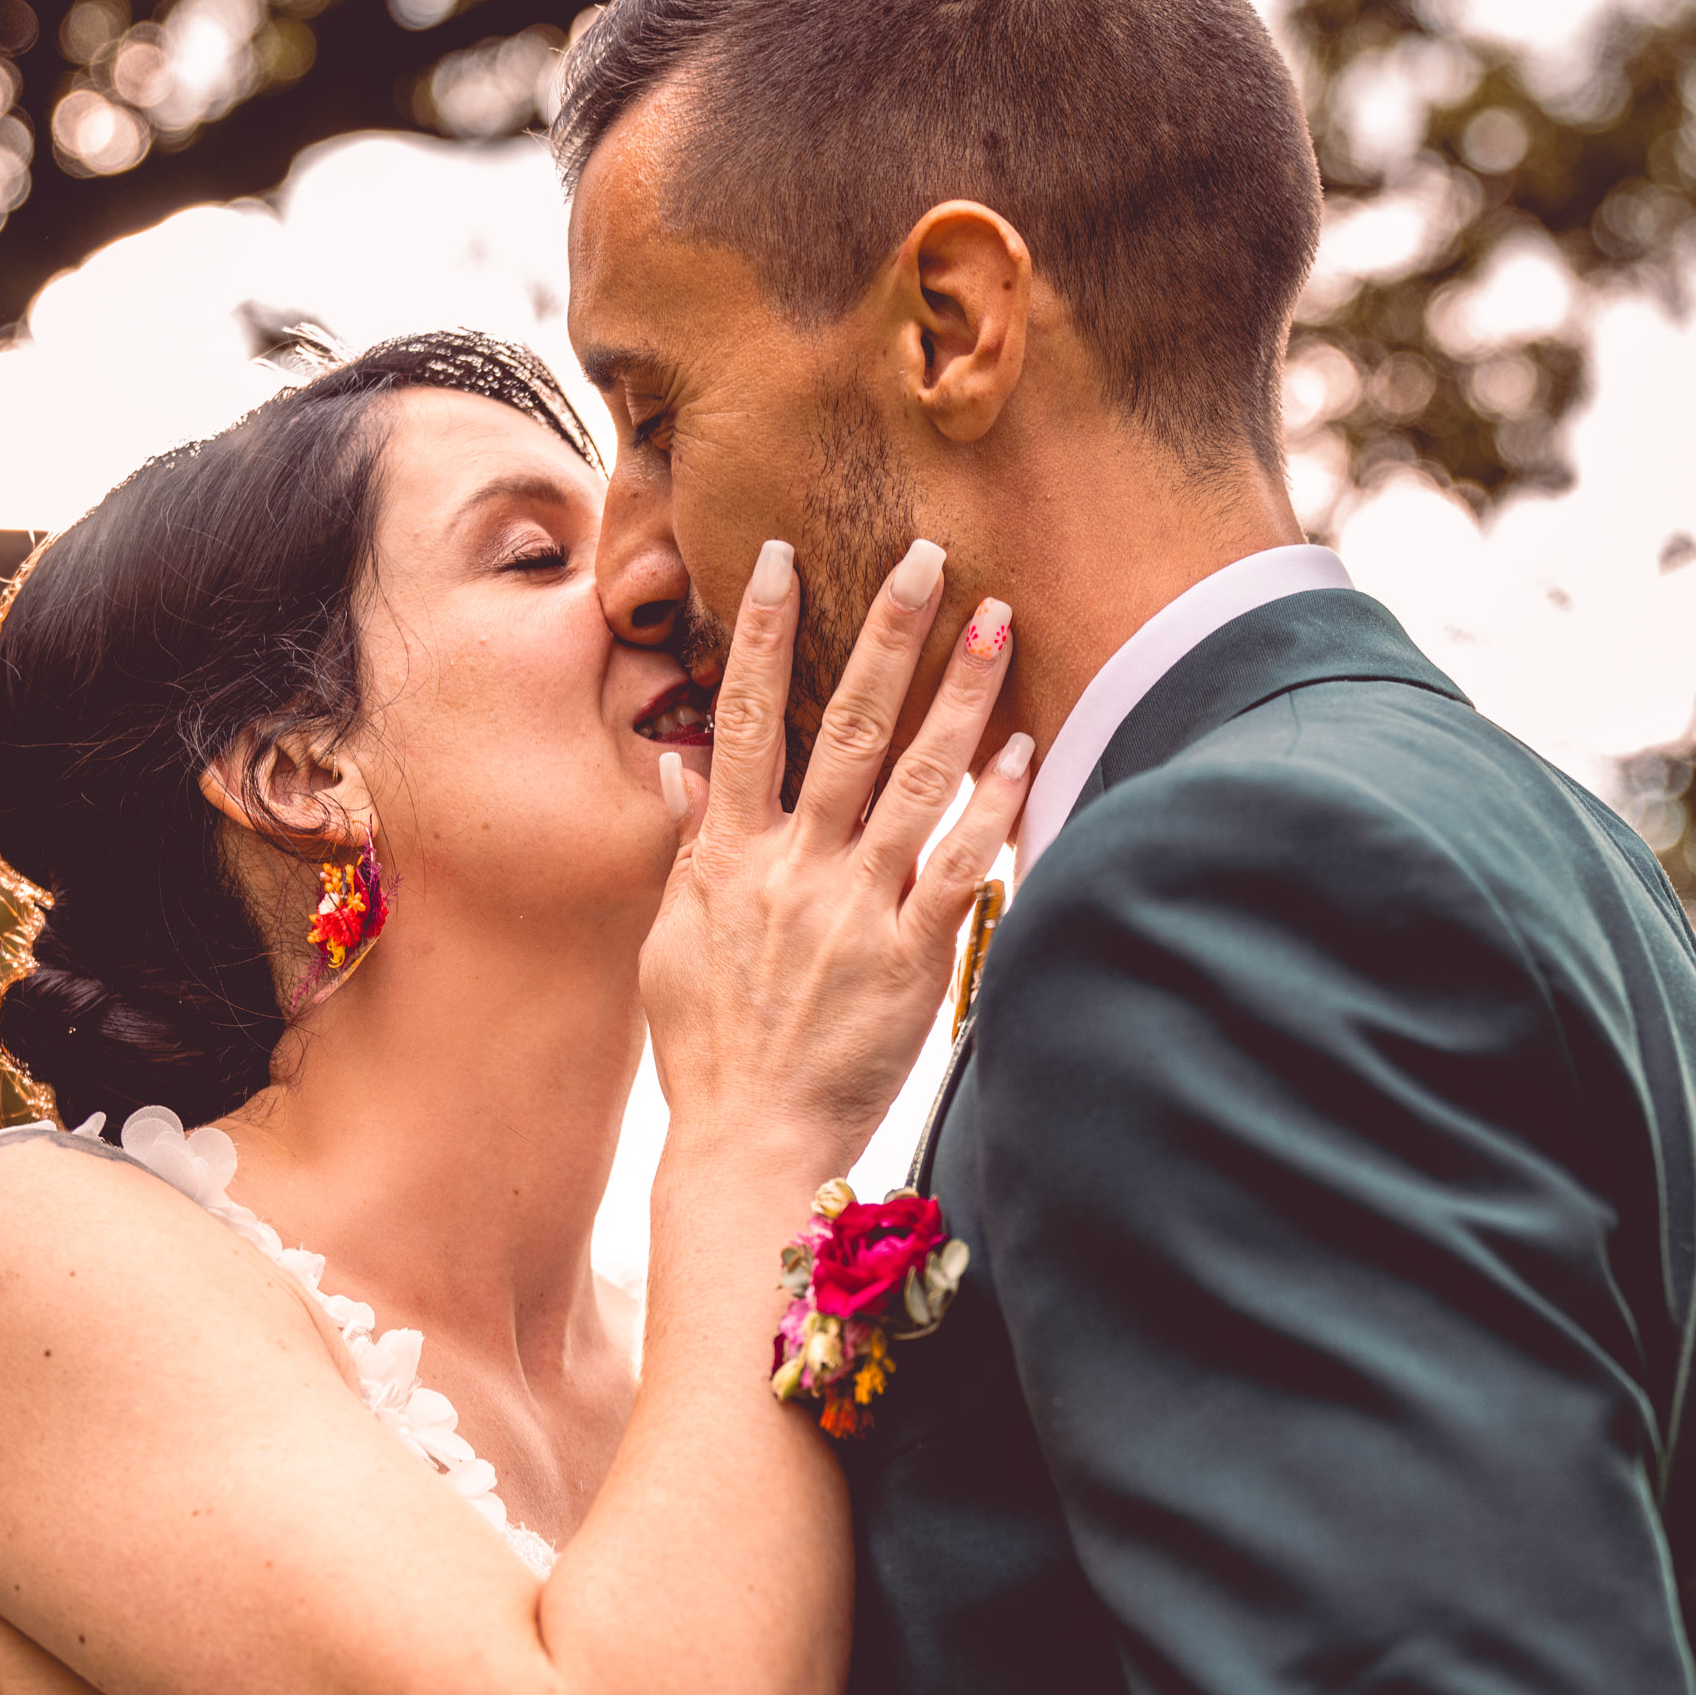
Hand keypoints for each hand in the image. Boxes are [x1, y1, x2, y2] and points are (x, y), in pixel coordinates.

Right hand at [643, 538, 1031, 1175]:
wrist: (747, 1141)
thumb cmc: (709, 1047)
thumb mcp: (671, 942)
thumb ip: (687, 849)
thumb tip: (681, 769)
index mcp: (728, 857)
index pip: (746, 719)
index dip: (764, 634)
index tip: (783, 558)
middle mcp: (793, 868)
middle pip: (847, 726)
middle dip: (889, 634)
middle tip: (929, 554)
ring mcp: (855, 910)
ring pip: (915, 780)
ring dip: (960, 694)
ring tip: (998, 621)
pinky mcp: (909, 960)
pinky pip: (958, 866)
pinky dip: (992, 804)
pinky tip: (1024, 747)